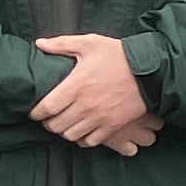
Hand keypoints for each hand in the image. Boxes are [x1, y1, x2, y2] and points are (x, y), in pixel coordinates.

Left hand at [29, 34, 155, 152]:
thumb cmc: (119, 56)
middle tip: (50, 117)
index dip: (36, 113)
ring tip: (65, 123)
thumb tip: (39, 44)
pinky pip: (90, 142)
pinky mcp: (112, 126)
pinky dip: (82, 139)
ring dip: (64, 131)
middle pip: (56, 125)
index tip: (35, 111)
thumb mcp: (90, 43)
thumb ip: (62, 44)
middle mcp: (85, 105)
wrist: (150, 72)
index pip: (47, 108)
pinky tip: (82, 130)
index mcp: (76, 85)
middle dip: (48, 123)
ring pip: (70, 135)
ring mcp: (99, 118)